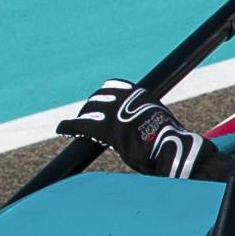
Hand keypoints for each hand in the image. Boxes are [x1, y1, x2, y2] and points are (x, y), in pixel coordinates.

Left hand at [63, 81, 205, 176]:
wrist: (172, 149)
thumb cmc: (171, 142)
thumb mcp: (159, 122)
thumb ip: (146, 118)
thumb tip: (145, 126)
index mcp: (140, 94)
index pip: (115, 86)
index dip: (104, 96)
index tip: (100, 103)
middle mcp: (125, 98)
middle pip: (100, 97)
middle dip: (92, 107)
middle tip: (87, 117)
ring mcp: (114, 112)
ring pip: (90, 109)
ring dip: (83, 116)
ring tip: (75, 125)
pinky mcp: (104, 128)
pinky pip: (80, 124)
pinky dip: (69, 126)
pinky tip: (62, 128)